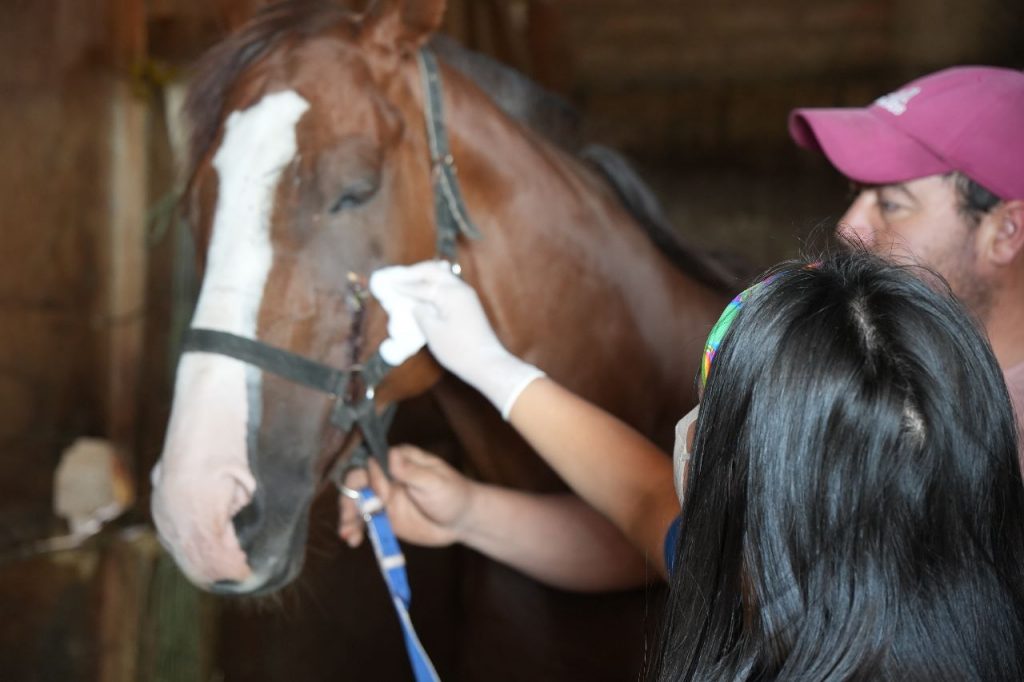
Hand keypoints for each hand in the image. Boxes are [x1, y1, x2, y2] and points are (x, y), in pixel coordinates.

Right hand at [339, 445, 476, 547]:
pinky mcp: (383, 517)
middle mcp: (386, 476)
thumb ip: (411, 471)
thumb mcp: (434, 482)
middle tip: (351, 515)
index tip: (383, 495)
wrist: (461, 521)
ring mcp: (383, 497)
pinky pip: (364, 521)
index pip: (373, 463)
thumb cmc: (453, 494)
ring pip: (356, 502)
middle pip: (357, 482)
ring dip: (348, 517)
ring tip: (348, 534)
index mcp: (399, 460)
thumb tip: (392, 454)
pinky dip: (355, 530)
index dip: (372, 478)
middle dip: (350, 498)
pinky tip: (353, 540)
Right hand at [369, 261, 543, 417]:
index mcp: (451, 293)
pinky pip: (447, 287)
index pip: (421, 285)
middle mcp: (460, 289)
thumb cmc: (459, 350)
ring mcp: (466, 296)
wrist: (487, 364)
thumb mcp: (432, 332)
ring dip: (424, 278)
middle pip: (434, 271)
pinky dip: (433, 287)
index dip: (403, 285)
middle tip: (397, 277)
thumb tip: (415, 304)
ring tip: (408, 282)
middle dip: (414, 273)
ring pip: (442, 277)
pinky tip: (424, 294)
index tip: (388, 283)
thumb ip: (420, 313)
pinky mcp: (468, 305)